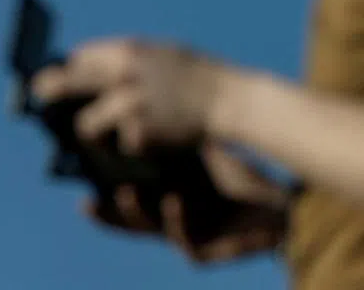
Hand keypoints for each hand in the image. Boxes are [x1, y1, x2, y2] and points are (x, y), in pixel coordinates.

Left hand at [32, 37, 224, 152]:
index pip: (80, 57)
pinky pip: (117, 147)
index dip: (67, 69)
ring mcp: (129, 105)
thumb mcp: (162, 55)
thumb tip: (91, 69)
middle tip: (38, 97)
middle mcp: (123, 74)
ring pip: (86, 126)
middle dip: (48, 92)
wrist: (230, 101)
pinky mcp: (139, 134)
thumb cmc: (199, 78)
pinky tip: (137, 146)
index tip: (57, 77)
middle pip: (66, 83)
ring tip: (98, 138)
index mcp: (128, 51)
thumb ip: (130, 61)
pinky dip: (123, 150)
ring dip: (90, 134)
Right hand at [84, 141, 289, 263]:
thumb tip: (140, 111)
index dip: (104, 201)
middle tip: (88, 202)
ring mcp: (192, 237)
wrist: (283, 200)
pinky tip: (175, 201)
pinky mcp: (212, 251)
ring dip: (138, 215)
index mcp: (168, 199)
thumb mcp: (202, 154)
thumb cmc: (241, 177)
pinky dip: (178, 221)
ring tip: (128, 193)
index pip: (128, 203)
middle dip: (109, 215)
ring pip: (154, 233)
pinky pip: (187, 242)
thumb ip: (173, 142)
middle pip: (132, 224)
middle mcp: (175, 221)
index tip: (80, 189)